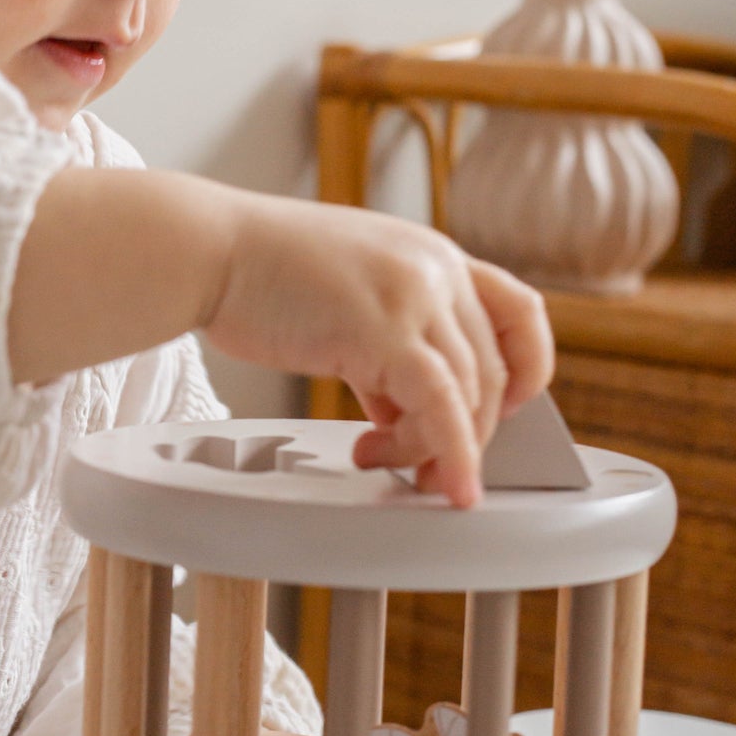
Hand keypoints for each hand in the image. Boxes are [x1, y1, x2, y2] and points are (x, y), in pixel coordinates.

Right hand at [203, 198, 553, 507]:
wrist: (210, 250)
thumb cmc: (260, 273)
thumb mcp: (348, 298)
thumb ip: (387, 345)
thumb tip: (403, 413)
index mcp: (432, 253)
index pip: (520, 310)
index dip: (526, 370)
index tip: (499, 410)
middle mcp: (436, 267)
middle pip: (493, 371)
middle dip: (467, 431)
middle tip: (423, 465)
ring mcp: (415, 295)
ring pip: (469, 396)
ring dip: (439, 449)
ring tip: (386, 461)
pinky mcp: (384, 331)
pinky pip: (441, 409)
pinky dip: (453, 455)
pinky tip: (444, 485)